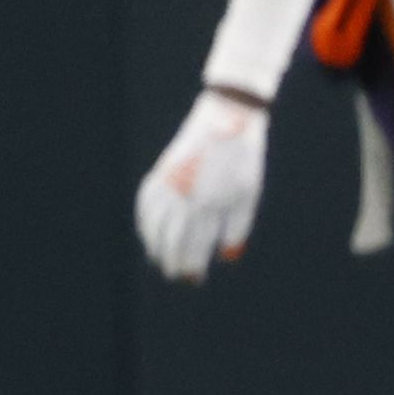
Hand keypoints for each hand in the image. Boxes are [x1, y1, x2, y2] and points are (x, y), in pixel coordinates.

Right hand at [136, 89, 269, 281]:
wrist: (228, 116)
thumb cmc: (244, 158)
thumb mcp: (248, 193)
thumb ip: (238, 227)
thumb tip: (226, 257)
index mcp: (211, 203)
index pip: (196, 244)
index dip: (193, 264)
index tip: (193, 279)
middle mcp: (186, 196)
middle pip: (173, 238)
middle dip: (172, 260)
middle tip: (174, 275)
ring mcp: (171, 182)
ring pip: (155, 223)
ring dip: (155, 244)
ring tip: (158, 258)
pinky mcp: (162, 169)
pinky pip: (146, 202)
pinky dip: (144, 220)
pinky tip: (147, 231)